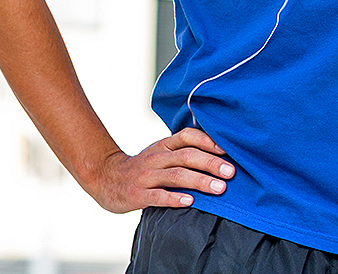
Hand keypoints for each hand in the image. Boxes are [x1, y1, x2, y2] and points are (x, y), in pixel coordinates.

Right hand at [87, 127, 234, 212]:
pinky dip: (174, 198)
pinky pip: (158, 196)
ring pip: (176, 175)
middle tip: (231, 172)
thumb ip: (183, 152)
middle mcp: (156, 157)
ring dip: (200, 181)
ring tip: (219, 188)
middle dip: (211, 163)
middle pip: (186, 156)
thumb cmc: (144, 167)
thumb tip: (220, 155)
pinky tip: (190, 201)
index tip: (227, 150)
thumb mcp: (161, 153)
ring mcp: (146, 175)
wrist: (105, 178)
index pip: (187, 136)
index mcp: (163, 145)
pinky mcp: (137, 194)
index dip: (207, 141)